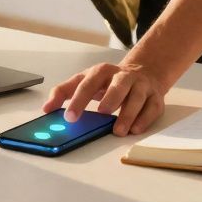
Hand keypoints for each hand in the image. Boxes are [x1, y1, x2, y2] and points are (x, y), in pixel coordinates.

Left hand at [42, 61, 166, 136]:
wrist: (144, 71)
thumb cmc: (109, 81)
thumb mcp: (85, 80)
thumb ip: (64, 92)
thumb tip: (46, 108)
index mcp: (102, 72)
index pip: (88, 83)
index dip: (78, 100)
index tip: (69, 117)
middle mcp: (123, 76)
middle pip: (118, 85)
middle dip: (110, 99)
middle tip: (101, 113)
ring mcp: (141, 86)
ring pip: (136, 97)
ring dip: (128, 114)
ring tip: (118, 130)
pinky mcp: (155, 97)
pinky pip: (152, 107)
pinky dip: (144, 119)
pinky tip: (135, 129)